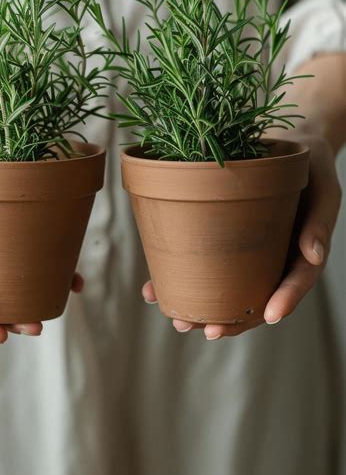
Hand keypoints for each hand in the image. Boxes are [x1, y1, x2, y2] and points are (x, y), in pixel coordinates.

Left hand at [142, 132, 341, 339]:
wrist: (285, 143)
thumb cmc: (309, 165)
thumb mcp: (323, 187)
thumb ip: (320, 220)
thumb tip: (314, 255)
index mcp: (300, 252)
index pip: (295, 281)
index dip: (285, 299)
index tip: (270, 315)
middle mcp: (271, 259)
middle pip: (254, 297)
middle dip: (232, 320)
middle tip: (209, 331)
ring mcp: (244, 252)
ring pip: (223, 289)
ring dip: (201, 309)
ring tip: (177, 321)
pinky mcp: (218, 238)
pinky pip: (199, 263)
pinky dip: (176, 277)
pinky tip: (152, 290)